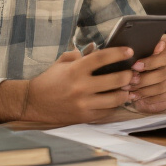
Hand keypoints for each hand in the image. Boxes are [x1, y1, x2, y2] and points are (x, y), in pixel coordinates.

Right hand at [21, 46, 136, 123]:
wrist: (33, 103)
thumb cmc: (50, 80)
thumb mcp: (62, 62)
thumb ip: (79, 54)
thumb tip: (96, 48)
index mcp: (75, 70)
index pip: (102, 58)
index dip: (118, 53)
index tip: (129, 51)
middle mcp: (81, 87)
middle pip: (116, 80)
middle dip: (128, 75)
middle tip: (132, 72)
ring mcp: (83, 104)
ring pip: (116, 99)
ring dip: (125, 92)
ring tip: (128, 87)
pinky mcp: (84, 117)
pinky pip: (107, 111)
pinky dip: (114, 105)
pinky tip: (116, 99)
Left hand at [126, 34, 165, 113]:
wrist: (145, 80)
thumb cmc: (139, 61)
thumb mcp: (138, 53)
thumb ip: (142, 49)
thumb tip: (149, 48)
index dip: (153, 58)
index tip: (135, 65)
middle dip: (145, 77)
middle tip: (130, 80)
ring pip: (164, 85)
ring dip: (145, 89)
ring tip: (130, 90)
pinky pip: (164, 96)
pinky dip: (149, 98)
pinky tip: (138, 97)